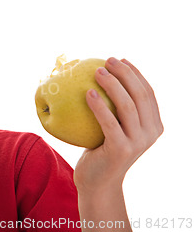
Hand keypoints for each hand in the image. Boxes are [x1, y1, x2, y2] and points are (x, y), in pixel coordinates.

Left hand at [74, 57, 162, 191]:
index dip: (136, 73)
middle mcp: (150, 134)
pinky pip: (109, 122)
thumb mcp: (116, 127)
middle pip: (140, 95)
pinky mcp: (120, 149)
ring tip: (96, 71)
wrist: (97, 182)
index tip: (120, 59)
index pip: (148, 93)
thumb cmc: (101, 149)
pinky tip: (87, 92)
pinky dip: (98, 105)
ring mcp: (137, 142)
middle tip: (107, 60)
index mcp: (154, 126)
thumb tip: (104, 74)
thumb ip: (118, 108)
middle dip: (125, 73)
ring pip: (127, 106)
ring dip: (112, 84)